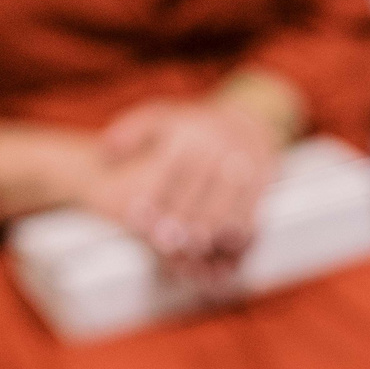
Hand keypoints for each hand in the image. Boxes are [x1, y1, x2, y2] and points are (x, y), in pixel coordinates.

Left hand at [91, 95, 287, 274]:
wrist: (250, 119)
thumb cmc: (194, 125)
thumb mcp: (161, 116)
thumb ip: (130, 131)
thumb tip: (105, 152)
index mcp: (189, 132)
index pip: (168, 169)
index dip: (153, 198)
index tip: (137, 222)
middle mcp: (218, 147)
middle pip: (198, 189)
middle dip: (181, 219)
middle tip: (165, 245)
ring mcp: (243, 164)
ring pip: (226, 202)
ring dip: (210, 230)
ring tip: (194, 252)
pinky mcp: (263, 180)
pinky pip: (251, 209)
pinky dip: (238, 232)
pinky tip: (225, 249)